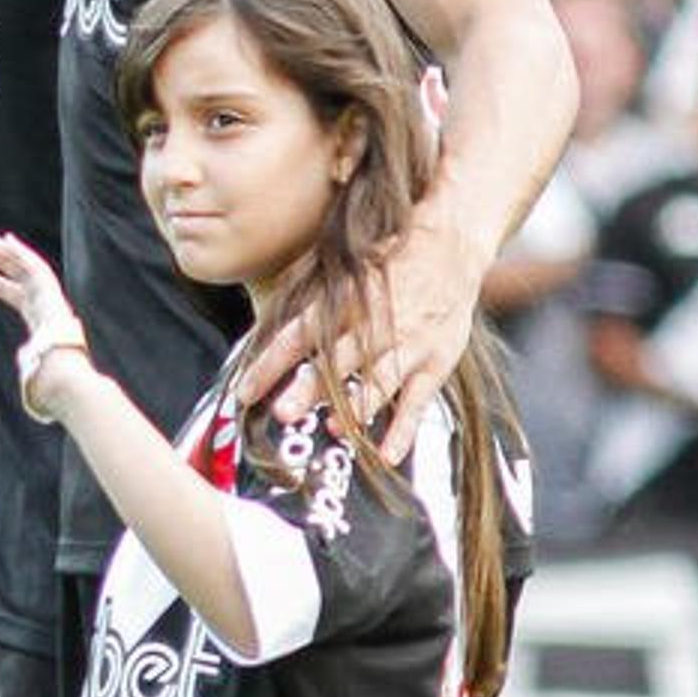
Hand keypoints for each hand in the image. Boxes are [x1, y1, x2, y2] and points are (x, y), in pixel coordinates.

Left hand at [0, 232, 92, 420]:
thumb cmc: (48, 381)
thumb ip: (31, 368)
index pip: (19, 300)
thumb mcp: (34, 372)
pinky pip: (35, 267)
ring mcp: (51, 300)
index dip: (2, 287)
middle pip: (22, 280)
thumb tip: (28, 376)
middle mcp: (47, 308)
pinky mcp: (52, 294)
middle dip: (4, 265)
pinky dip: (20, 254)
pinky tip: (5, 242)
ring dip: (8, 254)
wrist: (63, 376)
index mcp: (42, 325)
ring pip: (28, 269)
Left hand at [237, 213, 482, 456]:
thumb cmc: (387, 257)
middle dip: (309, 388)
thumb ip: (305, 293)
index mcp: (347, 300)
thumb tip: (263, 323)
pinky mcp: (437, 362)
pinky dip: (404, 429)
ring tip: (333, 429)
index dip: (271, 363)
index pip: (300, 335)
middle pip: (338, 360)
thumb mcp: (343, 266)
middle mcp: (378, 324)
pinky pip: (419, 401)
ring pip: (379, 382)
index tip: (245, 391)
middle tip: (283, 413)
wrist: (452, 242)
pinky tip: (387, 455)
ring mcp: (411, 345)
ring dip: (356, 408)